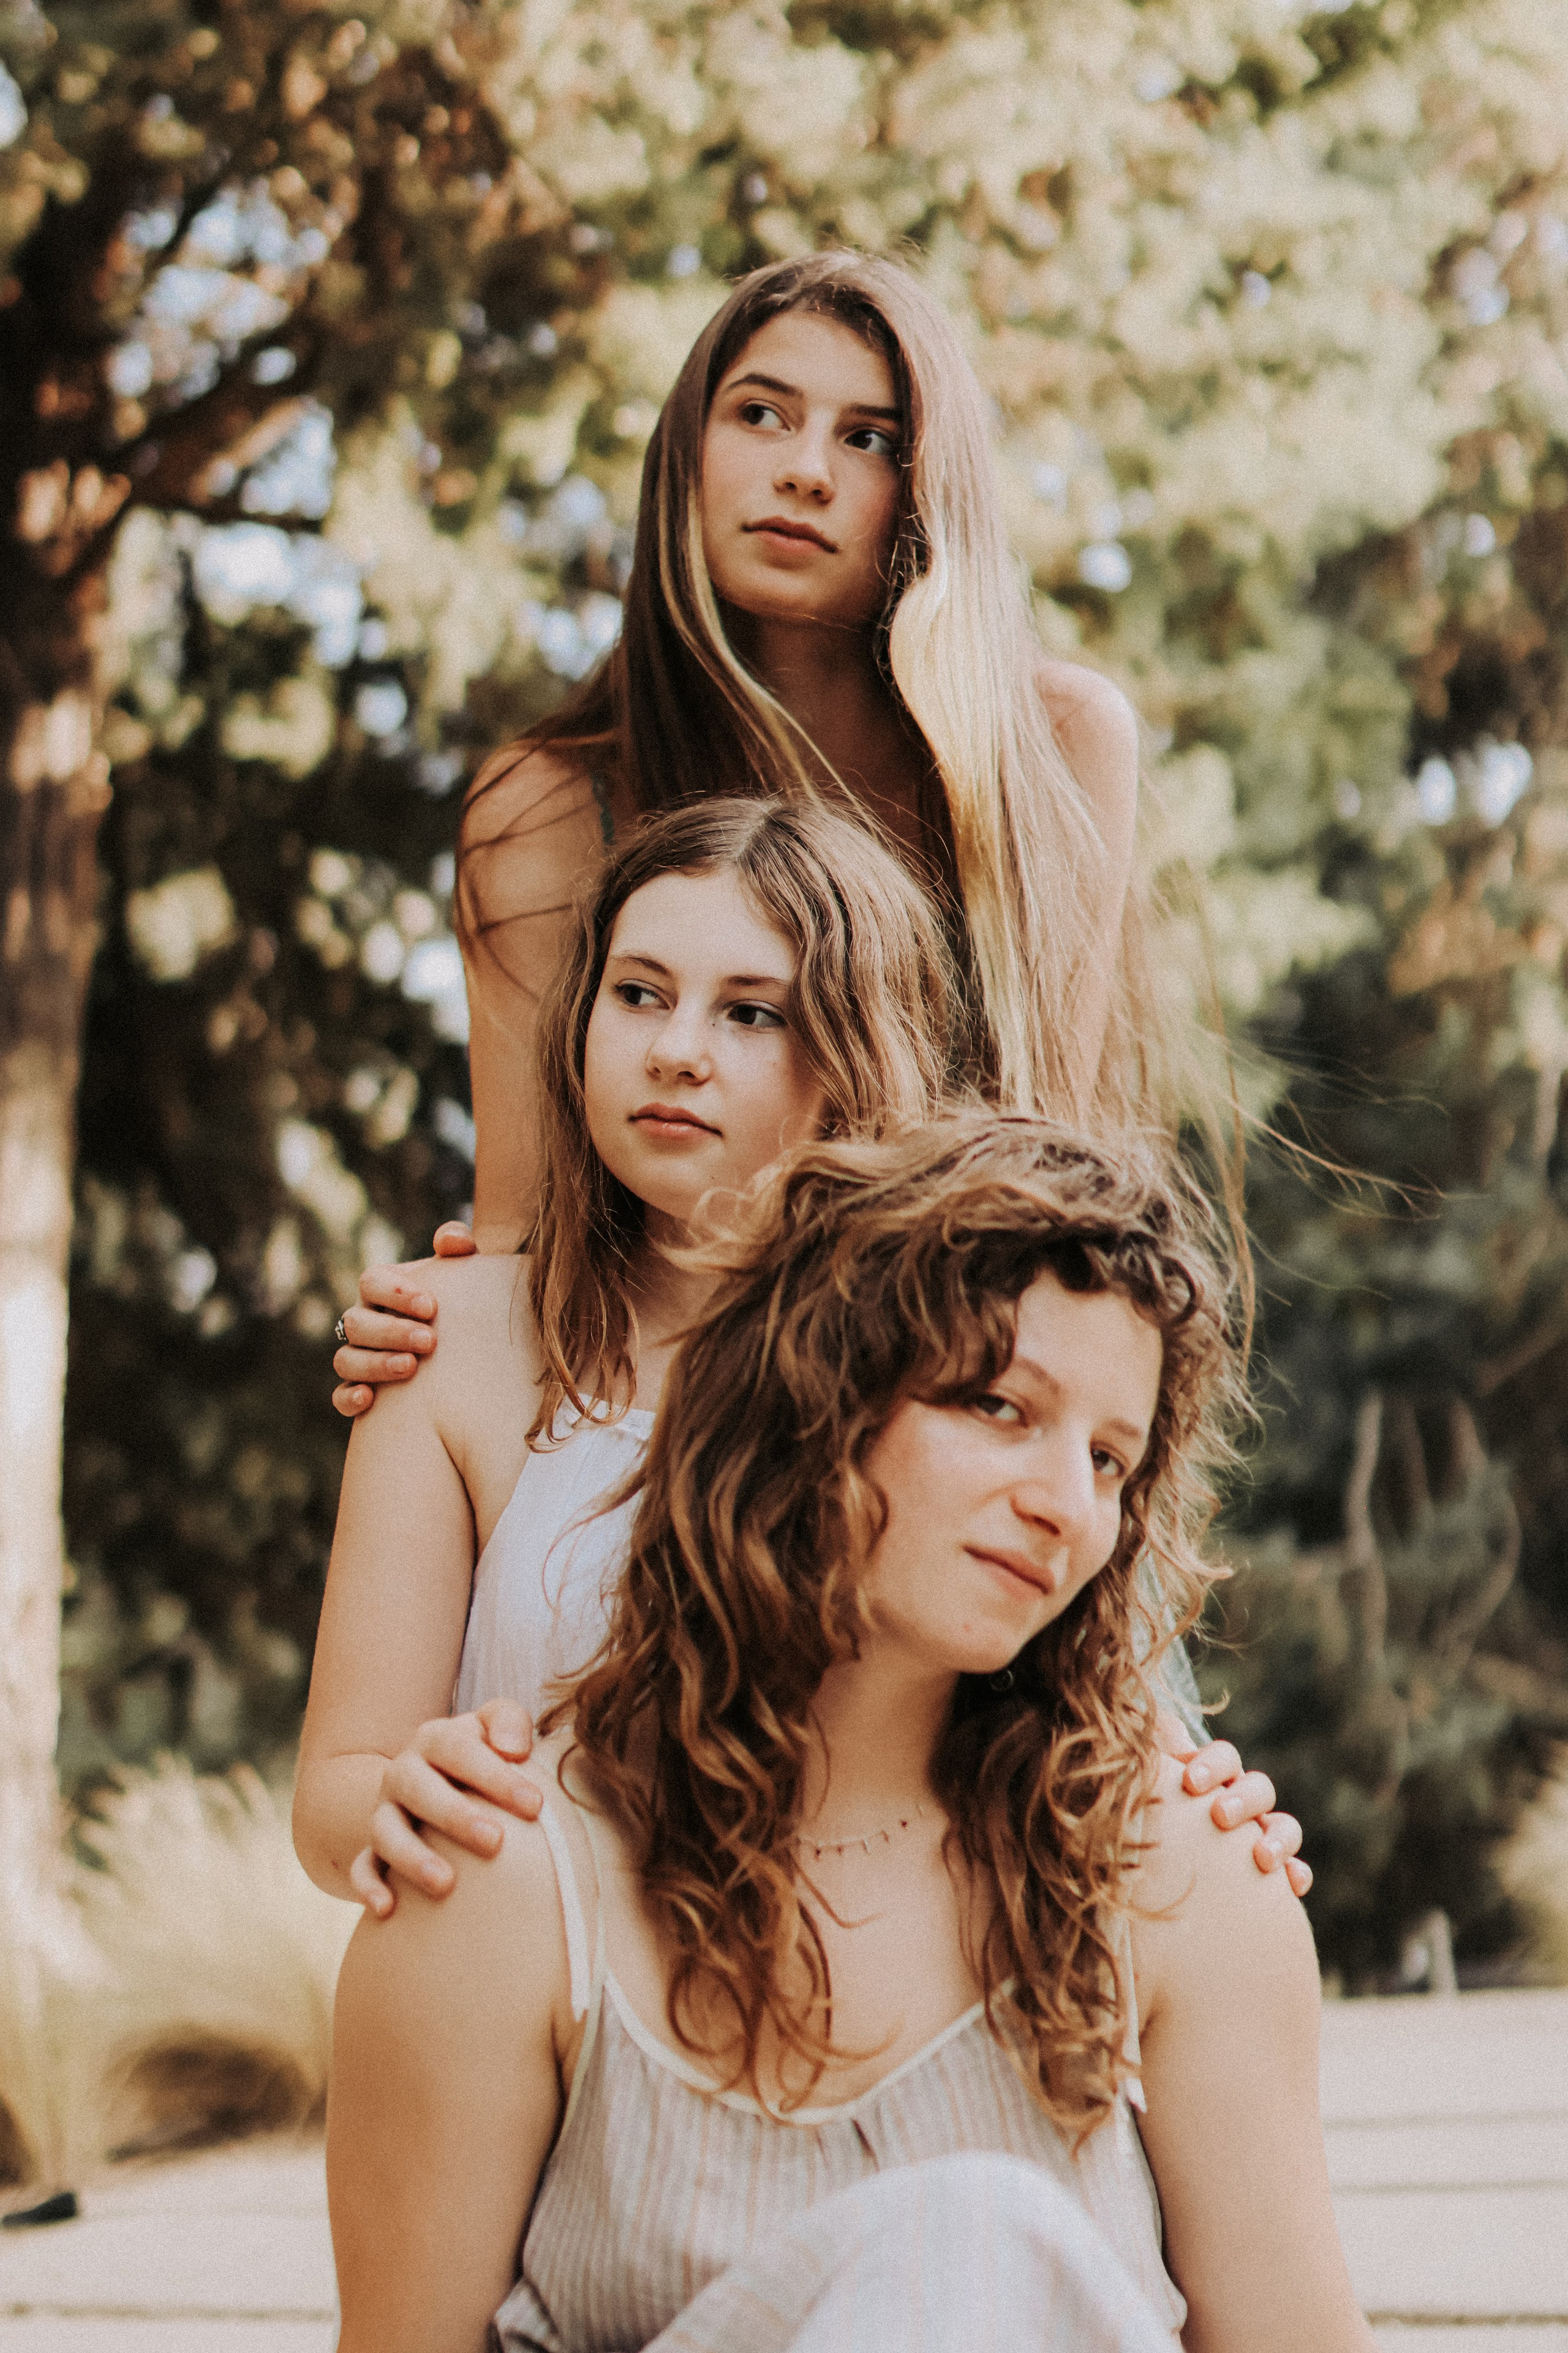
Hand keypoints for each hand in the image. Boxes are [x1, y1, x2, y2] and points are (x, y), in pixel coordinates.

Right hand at [330, 1225, 474, 1418]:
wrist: (467, 1345)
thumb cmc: (461, 1301)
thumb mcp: (463, 1271)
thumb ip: (458, 1246)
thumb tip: (452, 1242)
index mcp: (381, 1288)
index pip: (372, 1282)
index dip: (396, 1293)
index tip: (431, 1307)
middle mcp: (364, 1321)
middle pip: (357, 1323)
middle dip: (392, 1332)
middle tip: (430, 1341)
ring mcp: (358, 1356)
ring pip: (346, 1360)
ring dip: (375, 1364)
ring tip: (410, 1367)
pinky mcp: (360, 1390)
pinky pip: (340, 1397)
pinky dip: (349, 1397)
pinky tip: (369, 1399)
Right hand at [349, 1698, 538, 1916]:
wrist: (438, 1783)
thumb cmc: (484, 1757)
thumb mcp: (495, 1728)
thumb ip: (510, 1721)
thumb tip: (513, 1748)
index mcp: (434, 1739)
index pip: (459, 1749)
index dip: (495, 1775)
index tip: (535, 1805)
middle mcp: (402, 1772)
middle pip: (419, 1788)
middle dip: (455, 1815)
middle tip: (495, 1841)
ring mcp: (384, 1812)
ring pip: (386, 1831)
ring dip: (413, 1857)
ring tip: (446, 1884)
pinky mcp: (373, 1849)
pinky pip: (362, 1868)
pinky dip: (368, 1887)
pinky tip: (387, 1909)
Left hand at [1159, 1714, 1311, 1899]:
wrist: (1157, 1869)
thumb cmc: (1152, 1815)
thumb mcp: (1149, 1786)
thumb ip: (1155, 1752)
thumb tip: (1161, 1723)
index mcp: (1215, 1777)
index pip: (1224, 1757)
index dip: (1212, 1764)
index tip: (1190, 1782)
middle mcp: (1243, 1802)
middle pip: (1258, 1787)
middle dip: (1242, 1799)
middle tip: (1220, 1816)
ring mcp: (1262, 1835)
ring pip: (1284, 1825)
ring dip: (1278, 1838)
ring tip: (1262, 1858)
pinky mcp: (1274, 1873)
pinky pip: (1295, 1871)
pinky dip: (1297, 1874)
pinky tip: (1293, 1885)